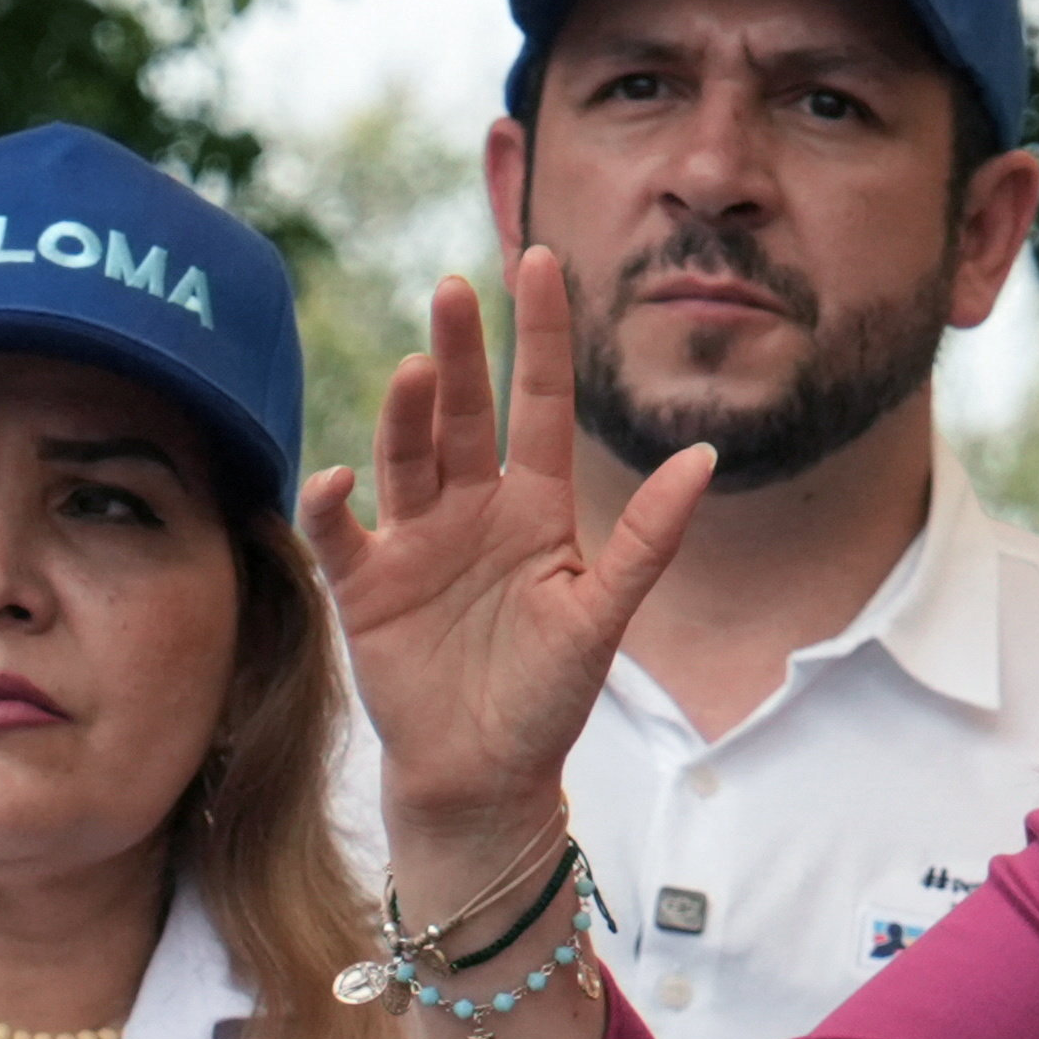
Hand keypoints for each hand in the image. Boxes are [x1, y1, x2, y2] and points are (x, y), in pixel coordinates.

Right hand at [300, 250, 709, 896]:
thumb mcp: (604, 615)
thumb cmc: (548, 698)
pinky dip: (334, 503)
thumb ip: (648, 536)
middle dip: (458, 351)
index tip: (540, 260)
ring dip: (405, 412)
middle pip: (461, 412)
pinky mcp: (365, 585)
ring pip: (405, 456)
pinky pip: (342, 532)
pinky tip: (338, 478)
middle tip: (455, 288)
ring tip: (412, 368)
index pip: (537, 402)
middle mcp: (471, 508)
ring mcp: (414, 541)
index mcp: (534, 506)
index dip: (539, 335)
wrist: (485, 779)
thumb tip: (704, 454)